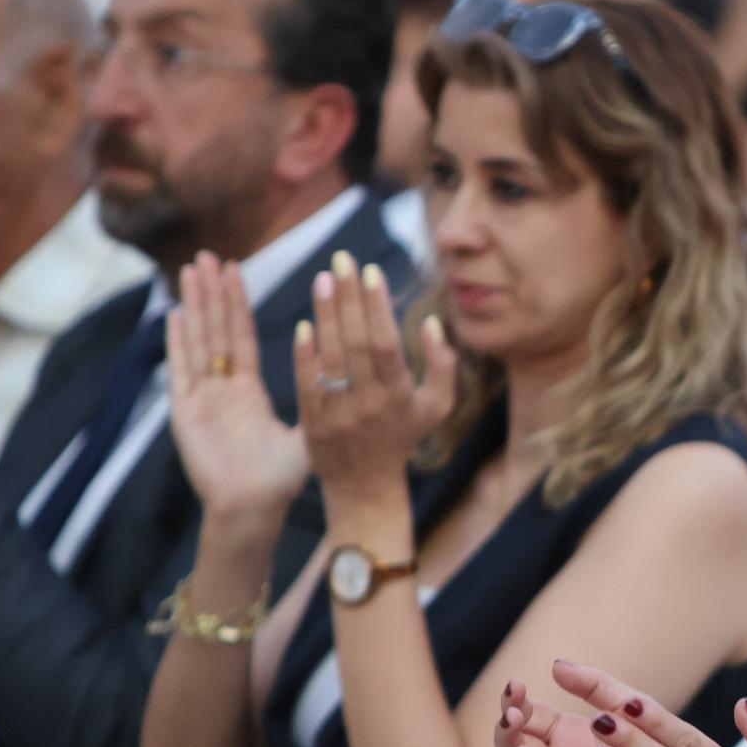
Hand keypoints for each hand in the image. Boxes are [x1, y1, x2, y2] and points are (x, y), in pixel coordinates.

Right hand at [167, 252, 306, 524]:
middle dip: (212, 293)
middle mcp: (221, 389)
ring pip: (197, 341)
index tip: (236, 269)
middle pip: (216, 330)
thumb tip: (346, 380)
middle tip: (209, 255)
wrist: (252, 509)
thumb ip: (318, 404)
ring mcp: (200, 398)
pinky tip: (175, 314)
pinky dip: (178, 342)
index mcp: (248, 391)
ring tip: (191, 270)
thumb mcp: (304, 434)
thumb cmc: (279, 481)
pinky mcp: (186, 412)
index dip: (237, 304)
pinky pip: (182, 370)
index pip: (241, 336)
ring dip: (194, 306)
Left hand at [297, 250, 455, 507]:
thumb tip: (430, 323)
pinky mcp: (313, 424)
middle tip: (340, 260)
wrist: (365, 486)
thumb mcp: (436, 407)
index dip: (378, 307)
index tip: (370, 272)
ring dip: (326, 317)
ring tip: (322, 279)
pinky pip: (307, 385)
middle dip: (349, 299)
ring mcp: (339, 414)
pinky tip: (303, 326)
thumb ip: (443, 365)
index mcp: (400, 396)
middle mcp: (369, 403)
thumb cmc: (402, 438)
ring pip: (331, 359)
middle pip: (357, 344)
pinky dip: (304, 357)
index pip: (386, 344)